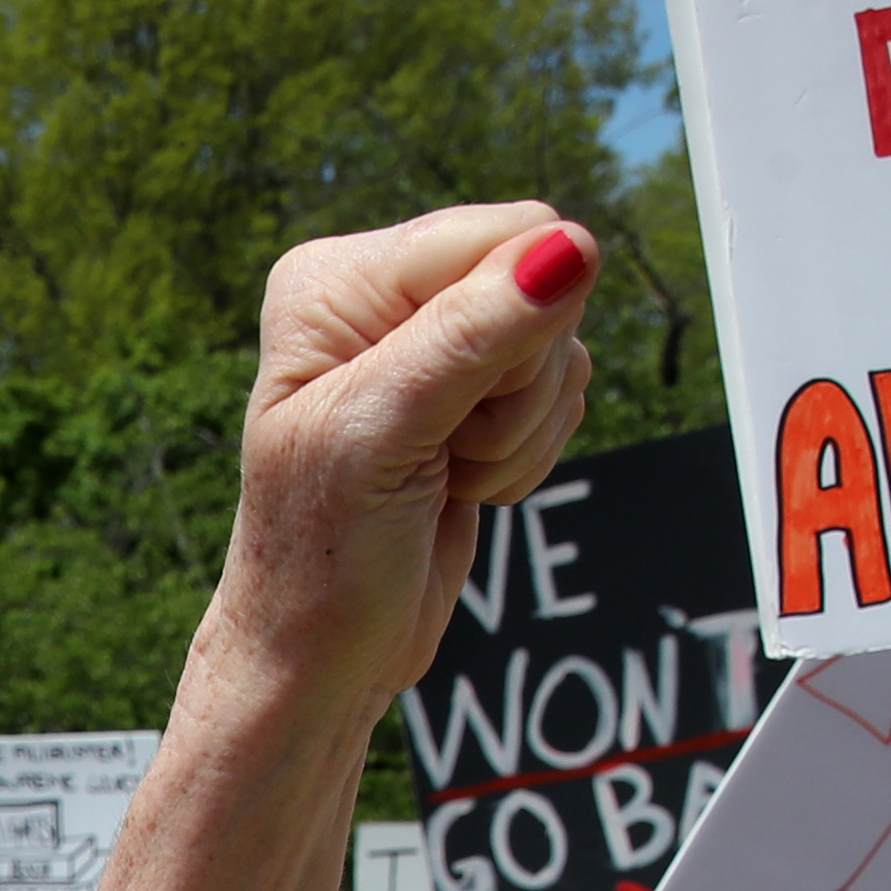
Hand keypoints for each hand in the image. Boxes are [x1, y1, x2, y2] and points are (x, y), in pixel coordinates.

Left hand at [218, 208, 600, 709]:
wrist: (320, 656)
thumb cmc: (322, 557)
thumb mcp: (385, 436)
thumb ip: (473, 335)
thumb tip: (570, 246)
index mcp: (337, 279)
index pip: (505, 234)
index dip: (514, 323)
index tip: (449, 408)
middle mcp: (383, 296)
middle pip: (545, 283)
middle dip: (518, 387)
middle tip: (443, 451)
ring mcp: (433, 346)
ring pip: (561, 347)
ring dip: (520, 432)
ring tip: (442, 475)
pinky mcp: (475, 396)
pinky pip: (560, 393)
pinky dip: (526, 452)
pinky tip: (461, 485)